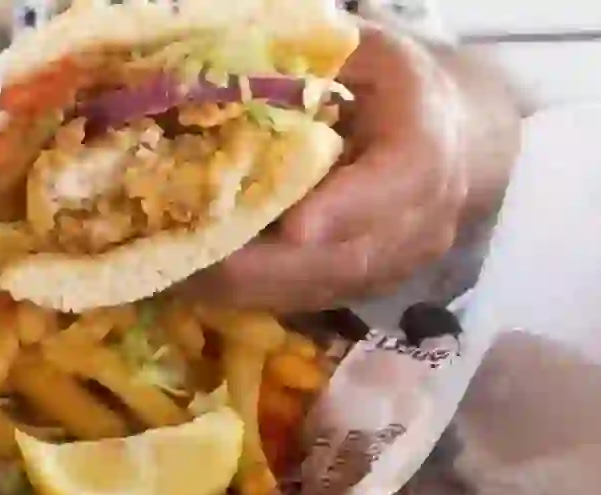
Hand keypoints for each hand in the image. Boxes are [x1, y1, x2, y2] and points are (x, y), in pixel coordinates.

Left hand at [182, 23, 469, 311]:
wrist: (455, 143)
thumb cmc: (395, 89)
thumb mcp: (368, 56)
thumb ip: (316, 66)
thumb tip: (235, 59)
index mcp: (425, 151)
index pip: (393, 186)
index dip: (343, 209)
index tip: (294, 226)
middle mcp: (418, 222)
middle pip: (341, 258)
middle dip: (262, 262)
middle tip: (190, 255)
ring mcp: (393, 265)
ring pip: (315, 289)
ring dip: (244, 286)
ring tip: (176, 272)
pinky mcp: (363, 289)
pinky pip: (302, 300)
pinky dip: (248, 292)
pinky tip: (196, 279)